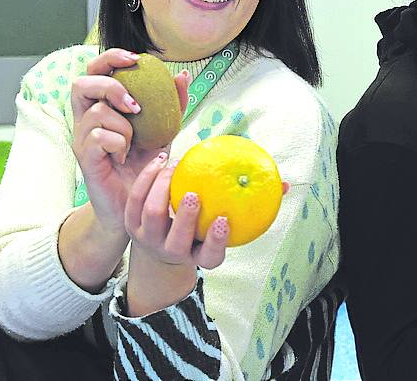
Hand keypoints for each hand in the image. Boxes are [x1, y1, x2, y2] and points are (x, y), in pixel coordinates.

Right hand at [71, 49, 189, 233]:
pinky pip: (99, 137)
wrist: (137, 204)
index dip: (109, 58)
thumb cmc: (146, 164)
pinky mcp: (85, 158)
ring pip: (97, 113)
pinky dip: (119, 143)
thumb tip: (182, 75)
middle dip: (110, 86)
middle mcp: (85, 119)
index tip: (135, 59)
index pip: (93, 71)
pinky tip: (126, 156)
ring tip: (135, 143)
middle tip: (136, 104)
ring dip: (124, 125)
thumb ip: (172, 103)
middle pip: (80, 84)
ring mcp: (82, 139)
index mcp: (101, 106)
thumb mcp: (164, 130)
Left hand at [124, 154, 291, 268]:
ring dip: (161, 190)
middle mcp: (172, 252)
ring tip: (175, 166)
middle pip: (176, 240)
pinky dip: (148, 178)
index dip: (216, 242)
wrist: (161, 244)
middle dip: (185, 218)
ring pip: (151, 216)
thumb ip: (255, 204)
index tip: (224, 220)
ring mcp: (148, 239)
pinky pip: (135, 199)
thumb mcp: (228, 221)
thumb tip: (287, 184)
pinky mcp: (130, 224)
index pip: (209, 256)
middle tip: (194, 193)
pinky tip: (162, 159)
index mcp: (198, 255)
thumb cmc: (206, 226)